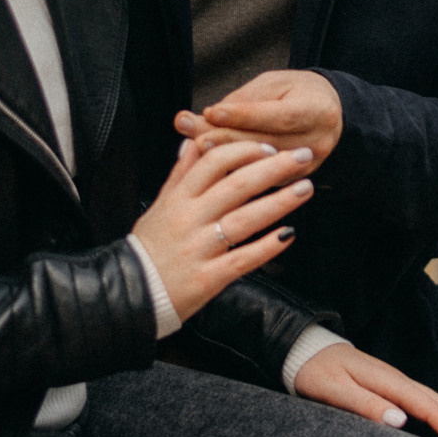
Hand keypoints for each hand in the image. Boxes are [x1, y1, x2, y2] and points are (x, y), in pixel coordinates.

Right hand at [132, 137, 315, 318]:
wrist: (133, 293)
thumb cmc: (149, 249)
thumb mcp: (159, 205)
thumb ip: (179, 174)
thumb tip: (191, 143)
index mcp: (179, 199)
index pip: (214, 161)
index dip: (245, 150)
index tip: (270, 146)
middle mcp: (190, 219)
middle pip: (236, 185)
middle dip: (274, 168)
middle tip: (303, 157)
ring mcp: (200, 248)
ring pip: (245, 219)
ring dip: (279, 202)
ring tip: (305, 189)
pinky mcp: (208, 277)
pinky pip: (242, 259)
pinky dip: (266, 247)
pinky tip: (288, 235)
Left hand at [174, 70, 343, 171]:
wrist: (329, 114)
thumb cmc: (297, 92)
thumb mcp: (275, 84)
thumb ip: (245, 100)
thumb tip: (208, 115)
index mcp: (317, 112)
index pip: (277, 116)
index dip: (243, 115)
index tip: (211, 112)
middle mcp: (316, 142)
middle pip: (265, 143)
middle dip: (224, 136)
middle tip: (190, 129)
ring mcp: (306, 166)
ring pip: (258, 164)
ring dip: (222, 154)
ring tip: (192, 142)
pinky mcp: (292, 181)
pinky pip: (257, 176)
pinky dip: (230, 167)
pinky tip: (205, 160)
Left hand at [293, 341, 437, 436]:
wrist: (305, 349)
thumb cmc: (315, 371)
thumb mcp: (333, 390)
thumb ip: (364, 404)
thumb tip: (399, 420)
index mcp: (389, 383)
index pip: (430, 410)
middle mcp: (400, 382)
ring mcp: (399, 383)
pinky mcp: (395, 387)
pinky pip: (431, 401)